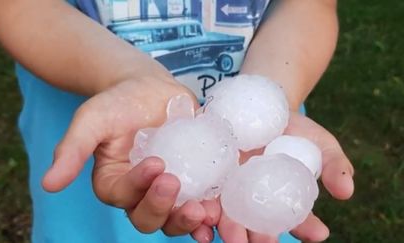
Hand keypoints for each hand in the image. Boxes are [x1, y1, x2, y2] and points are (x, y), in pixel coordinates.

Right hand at [41, 78, 209, 235]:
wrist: (148, 88)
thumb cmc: (116, 103)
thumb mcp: (91, 120)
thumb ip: (72, 150)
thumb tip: (48, 184)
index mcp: (115, 183)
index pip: (123, 196)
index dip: (139, 187)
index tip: (155, 163)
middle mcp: (142, 192)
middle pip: (150, 217)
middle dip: (163, 208)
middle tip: (176, 184)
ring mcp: (170, 188)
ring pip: (175, 217)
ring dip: (189, 220)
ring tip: (204, 212)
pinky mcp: (194, 178)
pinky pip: (202, 201)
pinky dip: (211, 210)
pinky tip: (220, 209)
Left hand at [193, 111, 354, 242]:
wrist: (260, 104)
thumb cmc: (295, 129)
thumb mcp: (320, 144)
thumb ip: (334, 166)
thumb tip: (347, 192)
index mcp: (279, 200)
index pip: (294, 220)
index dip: (305, 227)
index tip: (317, 232)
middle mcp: (251, 200)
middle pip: (252, 225)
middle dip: (254, 238)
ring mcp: (226, 187)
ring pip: (221, 213)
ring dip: (221, 226)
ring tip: (223, 232)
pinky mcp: (204, 171)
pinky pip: (198, 188)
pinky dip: (195, 201)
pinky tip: (195, 207)